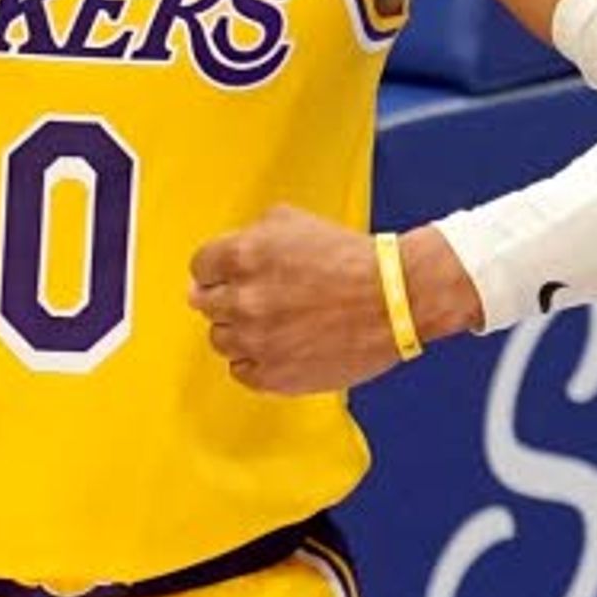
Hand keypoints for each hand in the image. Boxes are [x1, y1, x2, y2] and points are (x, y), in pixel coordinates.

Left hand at [189, 206, 438, 395]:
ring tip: (274, 323)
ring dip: (239, 331)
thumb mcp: (294, 221)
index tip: (227, 276)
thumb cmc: (353, 260)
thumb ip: (250, 234)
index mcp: (243, 257)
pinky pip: (241, 371)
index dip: (217, 269)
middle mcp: (243, 300)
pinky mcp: (273, 375)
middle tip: (255, 298)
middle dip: (227, 297)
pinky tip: (278, 348)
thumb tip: (221, 258)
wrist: (397, 298)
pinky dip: (255, 361)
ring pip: (221, 339)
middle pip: (205, 303)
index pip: (200, 267)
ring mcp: (256, 341)